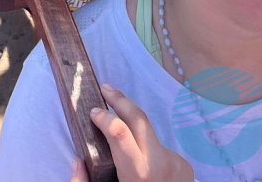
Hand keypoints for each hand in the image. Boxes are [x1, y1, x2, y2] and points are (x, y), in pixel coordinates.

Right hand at [69, 84, 194, 181]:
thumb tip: (76, 162)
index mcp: (138, 173)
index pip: (121, 132)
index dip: (105, 118)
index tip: (93, 112)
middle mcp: (159, 163)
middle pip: (139, 118)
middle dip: (121, 100)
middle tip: (106, 88)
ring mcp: (176, 162)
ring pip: (150, 134)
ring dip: (134, 128)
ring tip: (121, 129)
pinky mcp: (185, 166)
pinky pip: (161, 150)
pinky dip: (149, 150)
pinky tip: (145, 165)